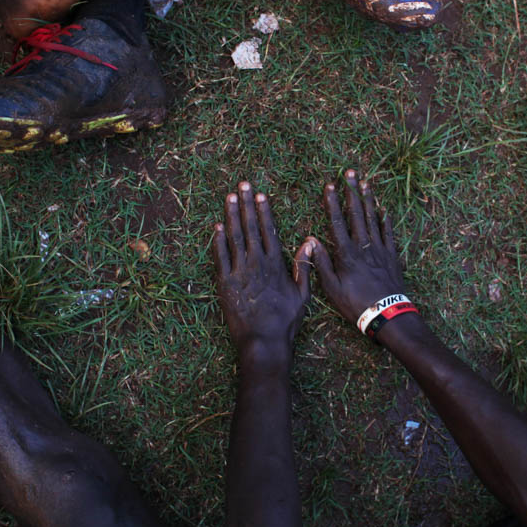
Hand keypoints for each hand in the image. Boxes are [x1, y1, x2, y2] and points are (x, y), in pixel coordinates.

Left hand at [212, 181, 311, 373]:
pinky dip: (217, 241)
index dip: (264, 211)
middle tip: (242, 185)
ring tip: (229, 197)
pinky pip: (219, 258)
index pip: (268, 230)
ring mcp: (238, 272)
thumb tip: (309, 242)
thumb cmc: (285, 321)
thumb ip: (304, 267)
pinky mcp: (224, 284)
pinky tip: (217, 226)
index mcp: (275, 264)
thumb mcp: (302, 294)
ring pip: (234, 238)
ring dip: (231, 216)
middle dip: (245, 204)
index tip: (260, 195)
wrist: (262, 341)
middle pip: (250, 227)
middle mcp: (256, 263)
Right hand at [308, 170, 407, 325]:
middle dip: (352, 192)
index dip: (332, 203)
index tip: (329, 185)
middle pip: (357, 214)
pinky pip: (389, 234)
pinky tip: (385, 210)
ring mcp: (380, 249)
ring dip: (369, 200)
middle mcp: (363, 246)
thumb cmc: (355, 304)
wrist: (386, 314)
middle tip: (350, 173)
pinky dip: (387, 221)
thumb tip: (310, 240)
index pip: (337, 222)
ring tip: (366, 183)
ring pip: (374, 219)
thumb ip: (321, 263)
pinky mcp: (392, 256)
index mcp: (346, 253)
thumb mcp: (331, 288)